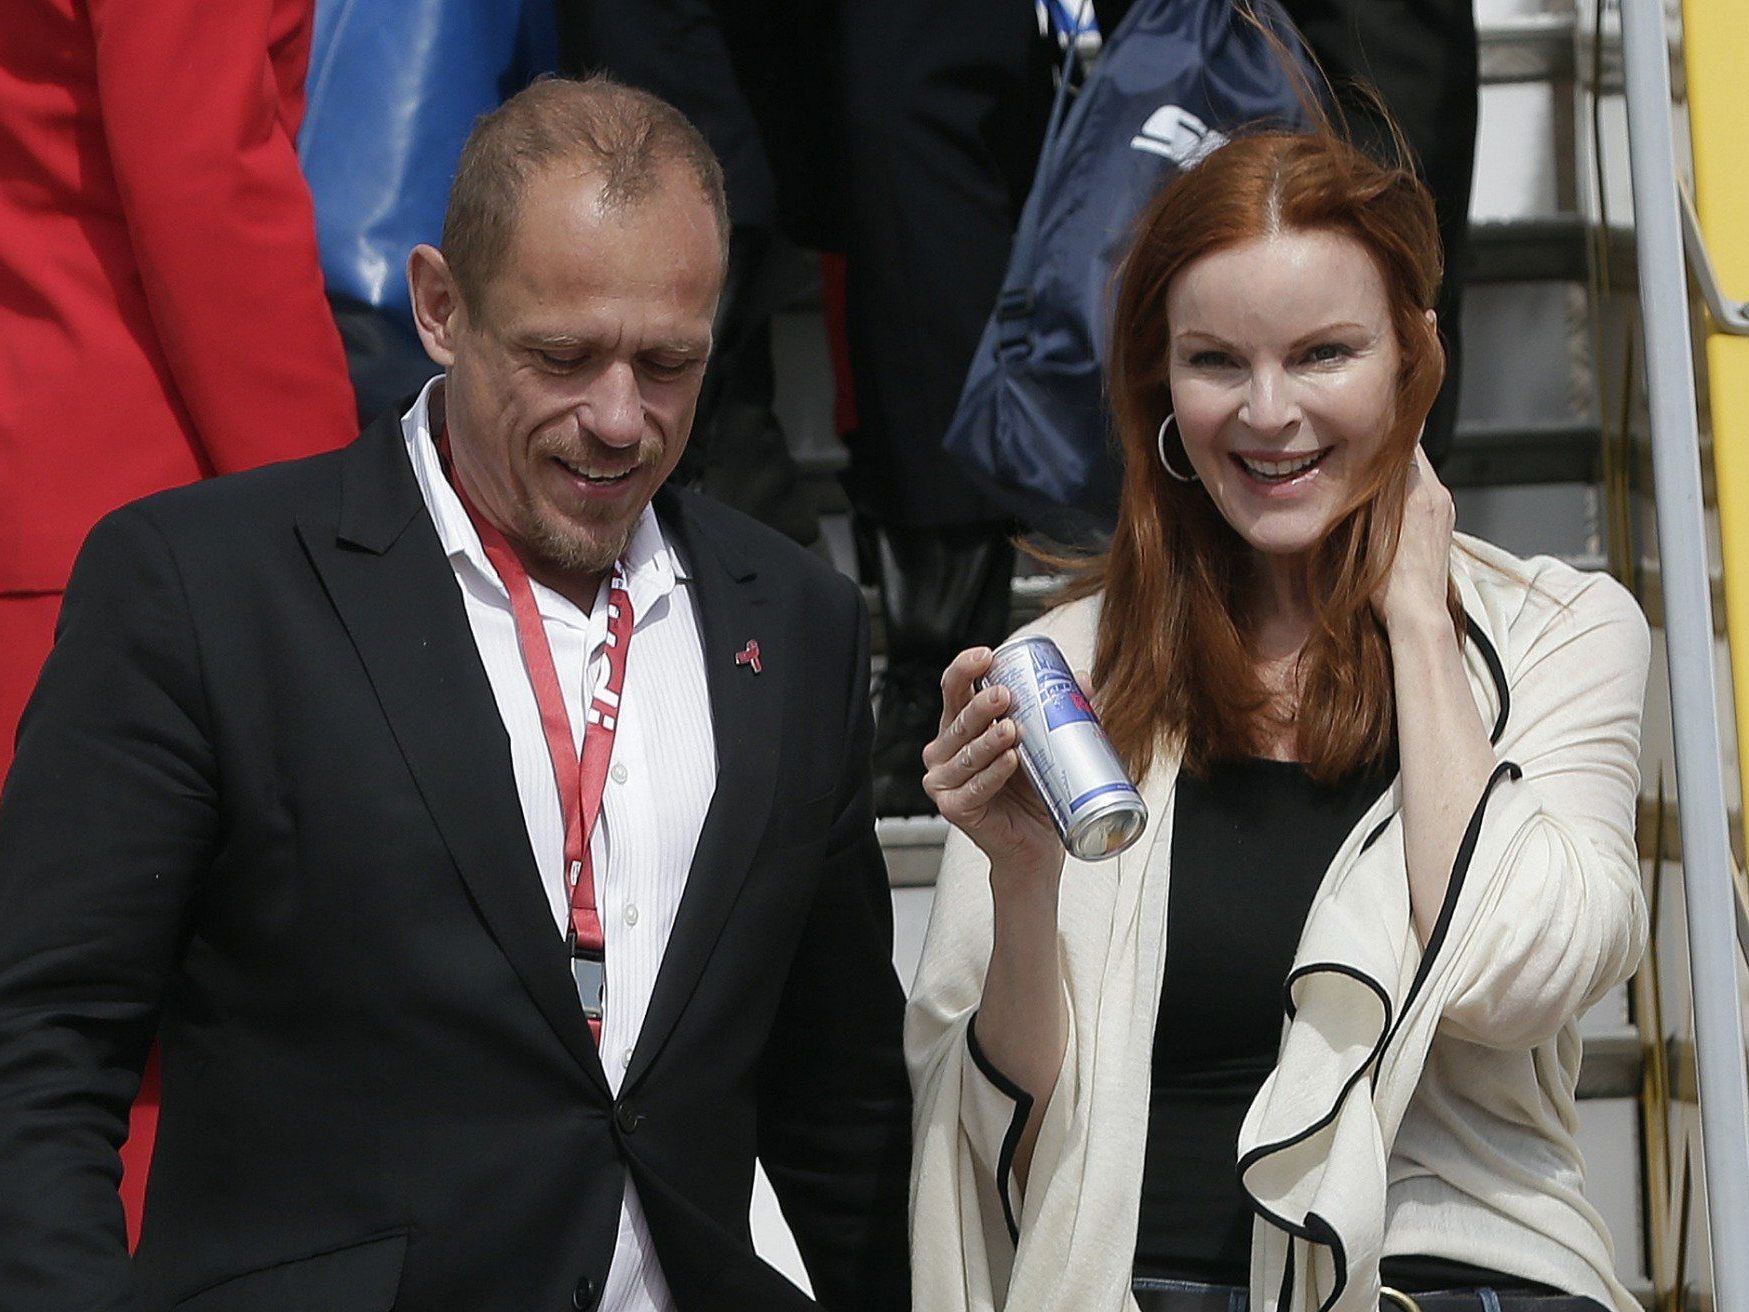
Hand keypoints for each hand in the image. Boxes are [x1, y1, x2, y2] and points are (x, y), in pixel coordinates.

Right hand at [922, 648, 1064, 884]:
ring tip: (1012, 730)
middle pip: (958, 720)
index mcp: (960, 727)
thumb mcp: (1047, 745)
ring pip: (966, 754)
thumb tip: (1082, 679)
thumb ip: (1060, 713)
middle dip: (980, 706)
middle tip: (1005, 695)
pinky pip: (973, 788)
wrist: (1036, 844)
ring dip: (988, 740)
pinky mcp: (953, 808)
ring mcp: (944, 780)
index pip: (954, 690)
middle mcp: (945, 750)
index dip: (964, 669)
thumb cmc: (1034, 791)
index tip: (986, 656)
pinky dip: (992, 775)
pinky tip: (1009, 762)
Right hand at [1374, 445, 1455, 634]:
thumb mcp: (1370, 529)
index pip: (1405, 441)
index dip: (1383, 432)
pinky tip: (1386, 509)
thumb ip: (1371, 490)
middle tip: (1361, 449)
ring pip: (1418, 477)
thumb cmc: (1390, 582)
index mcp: (1420, 490)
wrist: (1417, 614)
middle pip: (1413, 457)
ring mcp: (1443, 512)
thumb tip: (1363, 461)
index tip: (1365, 429)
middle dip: (1387, 452)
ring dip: (1395, 474)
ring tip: (1370, 479)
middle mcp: (1438, 495)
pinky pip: (1423, 496)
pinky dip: (1405, 495)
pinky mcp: (1442, 528)